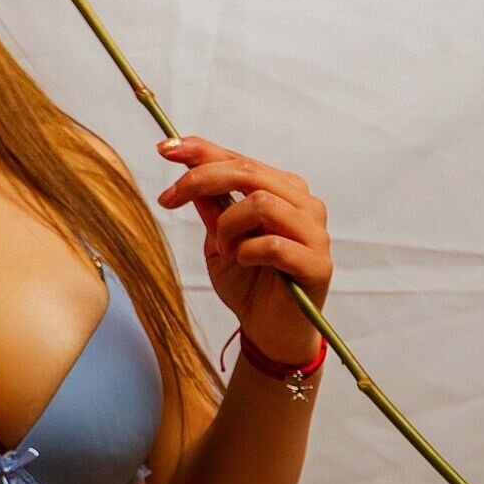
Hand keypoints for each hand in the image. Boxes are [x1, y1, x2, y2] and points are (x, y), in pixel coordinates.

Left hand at [155, 135, 332, 365]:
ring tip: (224, 248)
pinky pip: (275, 245)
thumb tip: (188, 171)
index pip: (240, 159)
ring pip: (262, 203)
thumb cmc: (248, 284)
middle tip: (169, 199)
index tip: (165, 149)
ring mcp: (315, 232)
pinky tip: (244, 262)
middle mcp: (303, 204)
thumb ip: (212, 207)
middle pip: (248, 171)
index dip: (201, 150)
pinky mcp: (318, 263)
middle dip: (201, 179)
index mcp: (282, 191)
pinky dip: (248, 252)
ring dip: (228, 225)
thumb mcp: (219, 240)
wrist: (268, 333)